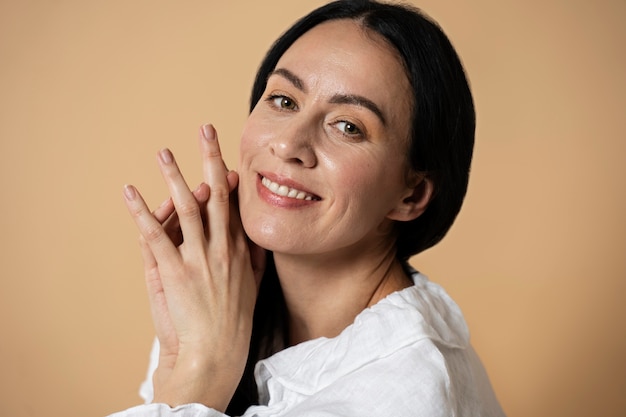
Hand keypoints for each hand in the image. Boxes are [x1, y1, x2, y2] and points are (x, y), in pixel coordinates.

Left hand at [123, 124, 265, 409]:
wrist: (217, 355)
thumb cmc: (233, 324)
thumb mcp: (253, 288)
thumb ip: (255, 260)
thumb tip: (257, 239)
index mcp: (239, 251)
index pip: (235, 205)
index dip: (229, 177)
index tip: (227, 156)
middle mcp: (221, 249)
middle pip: (216, 195)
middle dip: (210, 159)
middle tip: (206, 129)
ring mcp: (198, 258)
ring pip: (187, 208)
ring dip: (174, 176)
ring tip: (164, 152)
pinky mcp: (174, 271)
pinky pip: (154, 234)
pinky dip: (141, 211)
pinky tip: (131, 193)